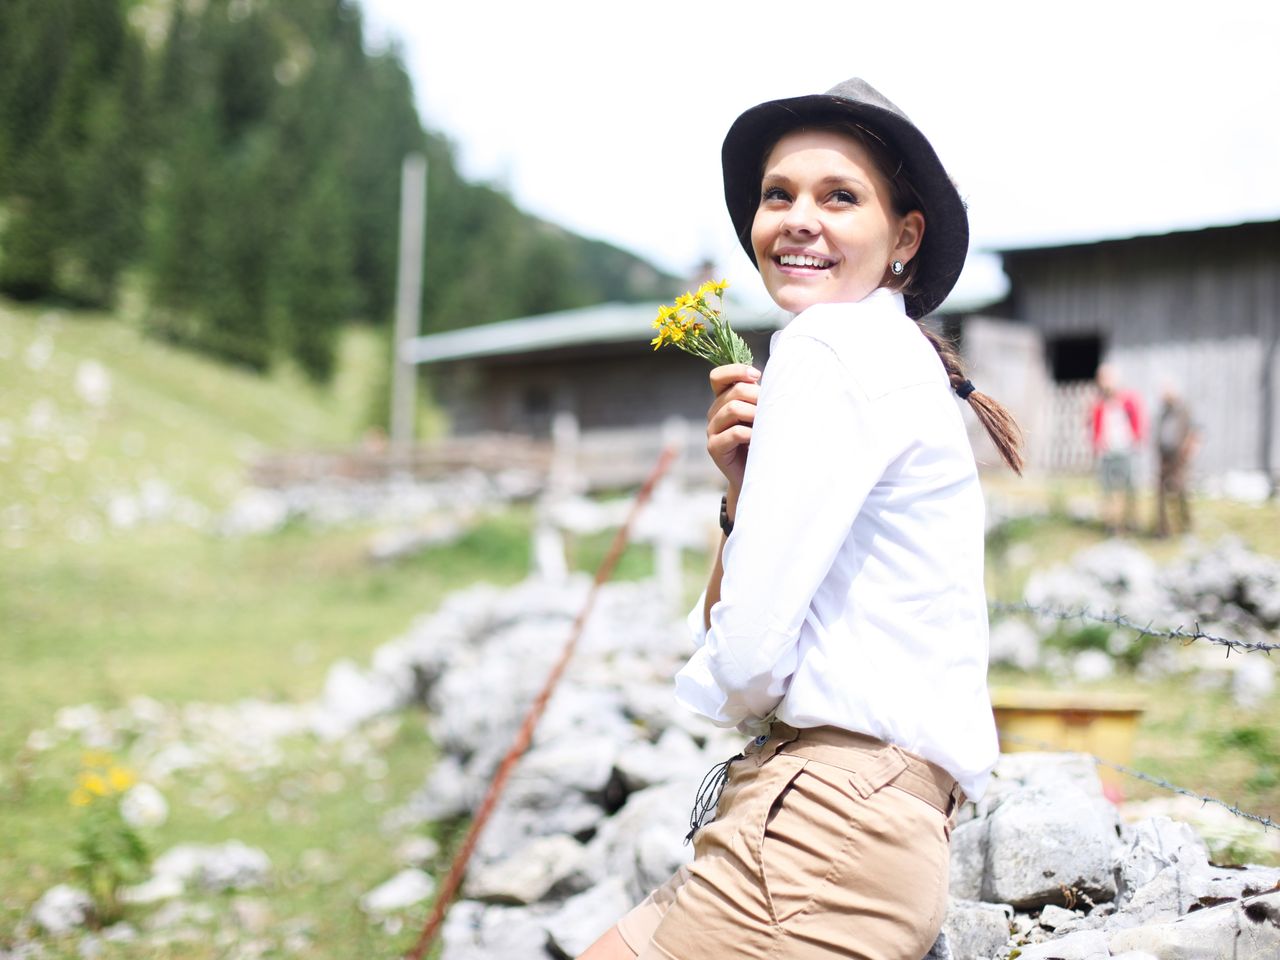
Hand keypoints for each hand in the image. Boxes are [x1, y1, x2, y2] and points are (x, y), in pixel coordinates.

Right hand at [706, 363, 760, 492]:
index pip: (718, 377)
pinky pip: (733, 433)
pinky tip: (759, 439)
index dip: (735, 371)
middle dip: (757, 396)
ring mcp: (712, 430)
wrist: (758, 474)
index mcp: (723, 400)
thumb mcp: (762, 415)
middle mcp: (714, 413)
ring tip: (767, 424)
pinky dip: (750, 434)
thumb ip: (760, 397)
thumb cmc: (763, 440)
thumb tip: (778, 378)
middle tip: (771, 409)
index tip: (757, 376)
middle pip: (734, 392)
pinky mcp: (714, 447)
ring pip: (732, 409)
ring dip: (755, 414)